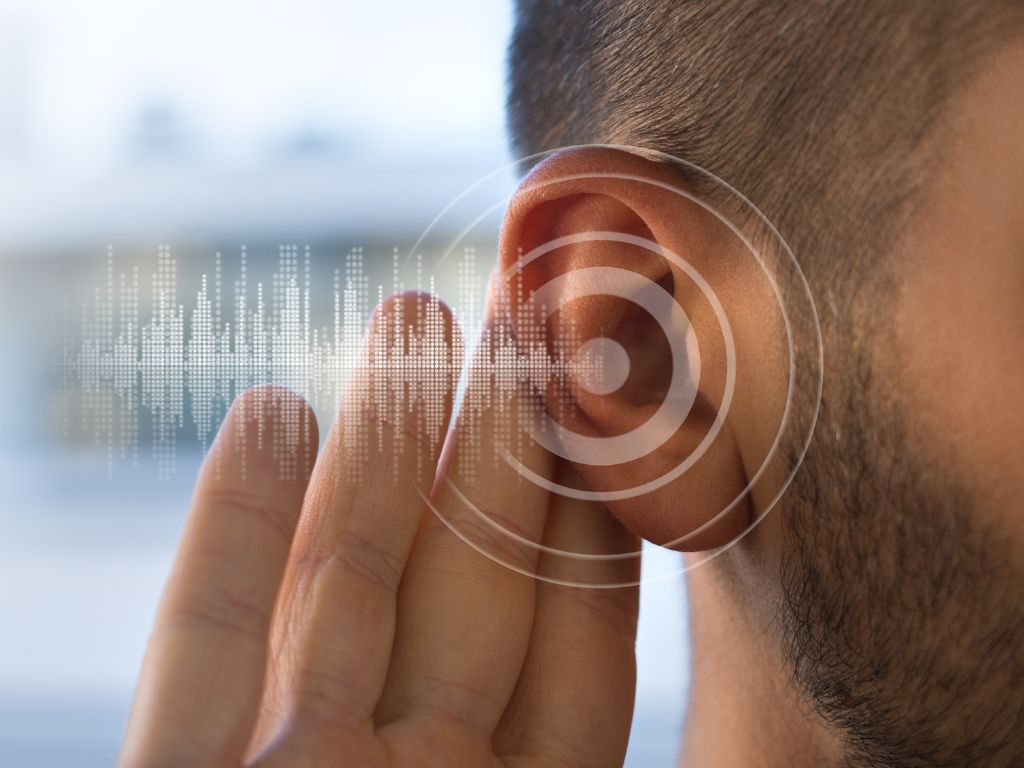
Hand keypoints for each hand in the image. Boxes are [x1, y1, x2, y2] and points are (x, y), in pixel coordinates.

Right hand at [119, 293, 639, 767]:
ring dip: (378, 439)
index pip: (579, 636)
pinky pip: (203, 644)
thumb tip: (632, 529)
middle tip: (523, 315)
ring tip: (412, 314)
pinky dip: (229, 524)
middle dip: (499, 436)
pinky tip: (269, 408)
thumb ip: (572, 689)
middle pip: (466, 580)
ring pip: (343, 583)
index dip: (592, 503)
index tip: (609, 391)